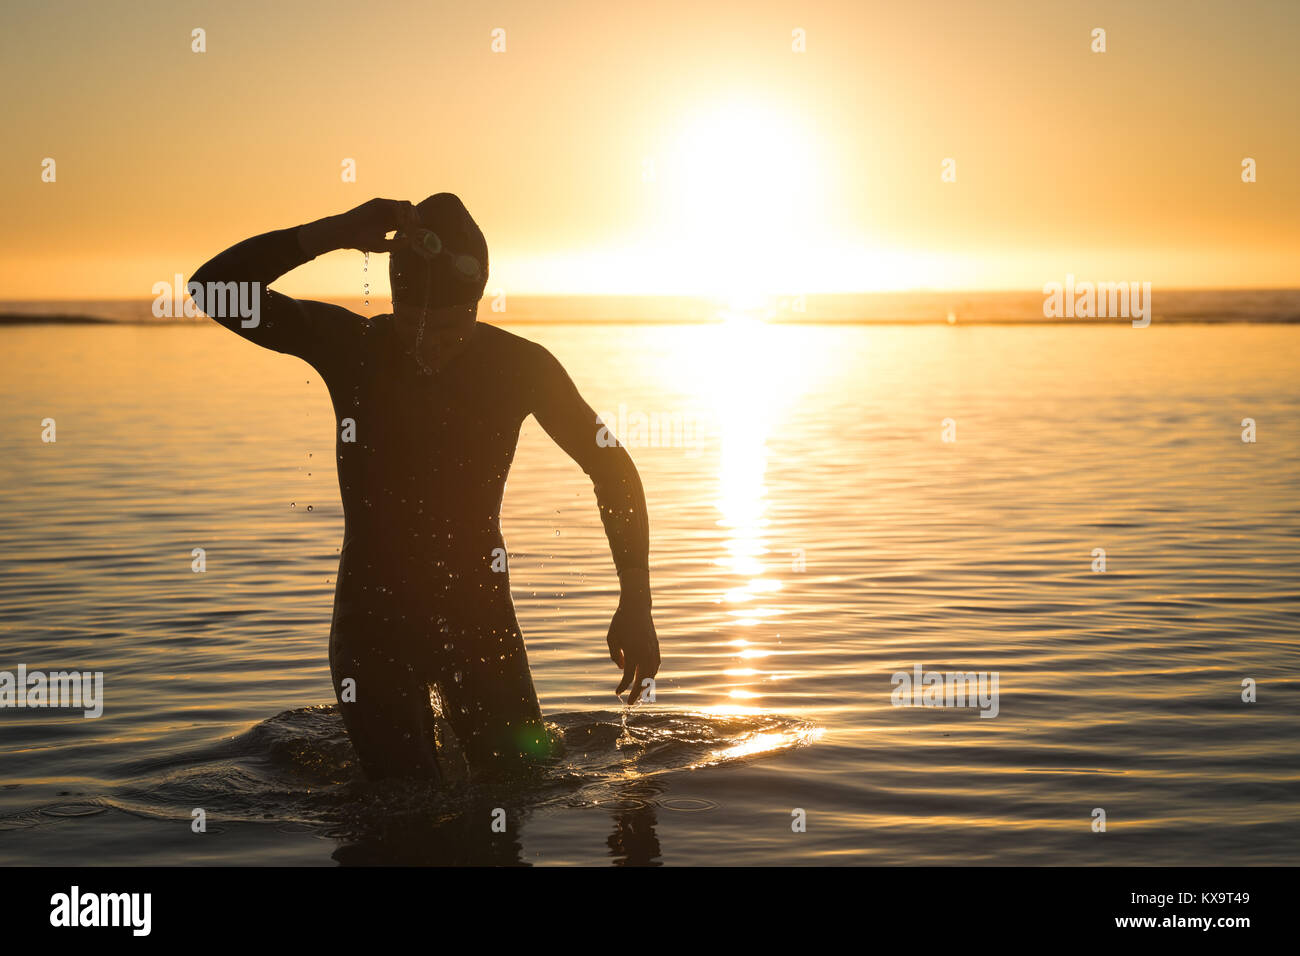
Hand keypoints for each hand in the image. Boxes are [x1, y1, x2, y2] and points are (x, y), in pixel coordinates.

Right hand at [299, 197, 420, 255]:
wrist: (346, 232)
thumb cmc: (362, 241)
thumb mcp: (383, 246)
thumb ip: (397, 244)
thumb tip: (411, 240)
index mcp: (392, 224)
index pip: (410, 222)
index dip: (414, 228)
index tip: (411, 236)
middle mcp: (391, 214)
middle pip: (412, 212)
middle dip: (415, 220)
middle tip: (410, 230)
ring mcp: (385, 208)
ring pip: (407, 205)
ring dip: (410, 215)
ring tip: (404, 226)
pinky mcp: (379, 202)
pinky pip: (396, 204)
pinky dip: (401, 213)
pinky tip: (398, 223)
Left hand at [607, 604, 659, 703]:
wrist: (637, 607)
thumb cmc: (620, 622)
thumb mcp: (611, 639)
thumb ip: (615, 656)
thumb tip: (623, 669)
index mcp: (633, 653)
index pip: (628, 677)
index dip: (623, 687)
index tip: (617, 693)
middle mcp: (645, 654)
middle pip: (643, 680)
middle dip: (636, 694)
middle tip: (630, 704)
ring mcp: (652, 651)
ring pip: (652, 674)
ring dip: (646, 685)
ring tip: (640, 693)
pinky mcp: (656, 646)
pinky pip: (656, 665)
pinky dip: (652, 674)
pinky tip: (648, 678)